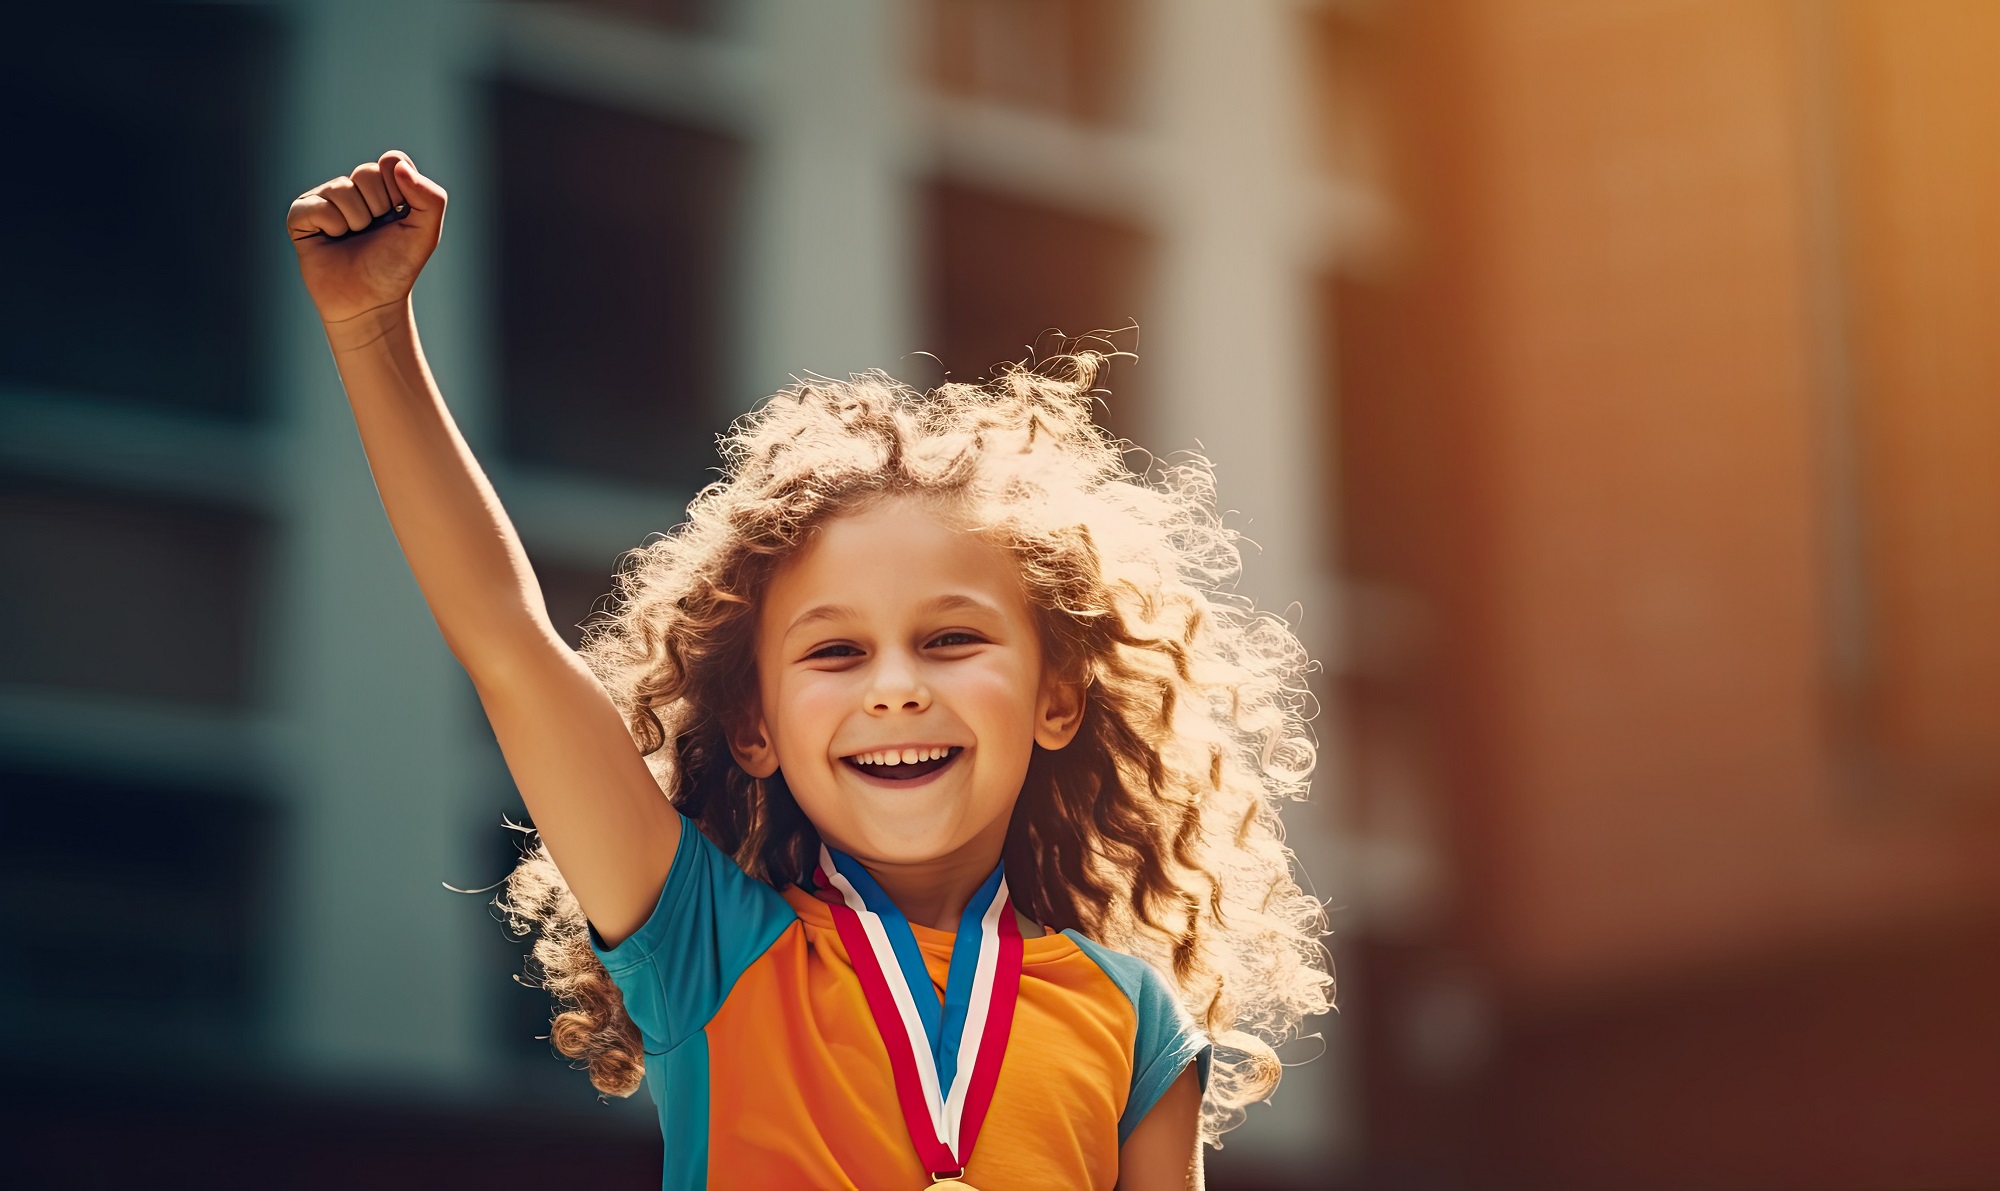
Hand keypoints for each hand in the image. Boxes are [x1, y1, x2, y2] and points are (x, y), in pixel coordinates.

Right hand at [287, 149, 446, 325]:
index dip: (399, 191)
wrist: (369, 302)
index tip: (399, 215)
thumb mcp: (425, 233)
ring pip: (342, 188)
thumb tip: (396, 165)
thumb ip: (430, 197)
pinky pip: (316, 205)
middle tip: (373, 231)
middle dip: (378, 207)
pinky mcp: (301, 214)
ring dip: (355, 220)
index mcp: (383, 186)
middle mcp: (353, 188)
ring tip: (352, 237)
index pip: (392, 161)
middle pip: (367, 172)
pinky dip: (330, 225)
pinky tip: (331, 239)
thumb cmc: (395, 267)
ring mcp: (325, 199)